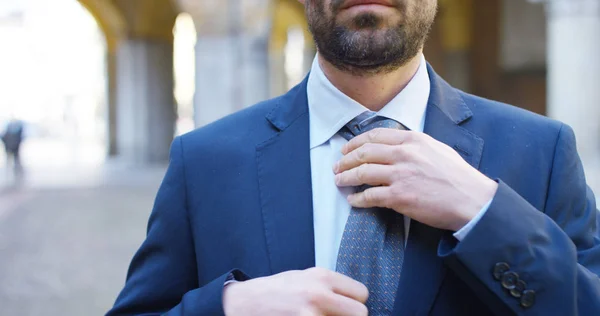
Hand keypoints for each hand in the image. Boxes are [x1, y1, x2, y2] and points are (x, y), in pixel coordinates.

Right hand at [223, 267, 367, 315]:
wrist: (246, 303)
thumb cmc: (276, 291)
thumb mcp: (305, 277)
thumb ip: (330, 286)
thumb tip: (354, 300)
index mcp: (322, 277)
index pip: (362, 293)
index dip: (354, 303)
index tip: (344, 307)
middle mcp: (319, 295)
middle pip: (360, 314)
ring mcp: (311, 315)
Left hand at [333, 129, 497, 231]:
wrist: (473, 200)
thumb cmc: (458, 177)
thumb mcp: (437, 149)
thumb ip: (414, 145)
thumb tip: (394, 146)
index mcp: (413, 139)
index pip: (375, 135)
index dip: (356, 142)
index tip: (346, 149)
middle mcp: (404, 154)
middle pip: (364, 153)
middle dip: (345, 160)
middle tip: (337, 166)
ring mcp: (400, 175)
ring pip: (362, 173)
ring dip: (346, 177)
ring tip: (339, 181)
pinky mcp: (400, 197)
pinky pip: (370, 196)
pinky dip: (357, 199)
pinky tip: (353, 201)